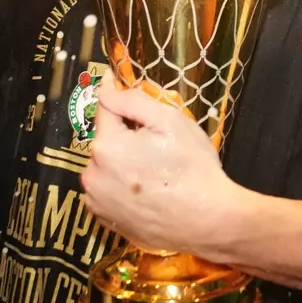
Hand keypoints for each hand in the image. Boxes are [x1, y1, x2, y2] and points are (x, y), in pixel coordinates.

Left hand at [81, 74, 232, 255]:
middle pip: (106, 139)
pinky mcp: (106, 221)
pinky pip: (108, 191)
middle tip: (155, 141)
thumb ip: (132, 100)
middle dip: (124, 134)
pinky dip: (121, 185)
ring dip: (121, 161)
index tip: (117, 81)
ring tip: (153, 169)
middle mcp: (93, 176)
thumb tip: (107, 88)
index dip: (114, 93)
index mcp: (106, 147)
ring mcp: (97, 203)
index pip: (104, 108)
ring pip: (105, 166)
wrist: (208, 222)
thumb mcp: (169, 121)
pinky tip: (146, 190)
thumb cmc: (193, 168)